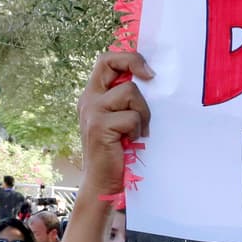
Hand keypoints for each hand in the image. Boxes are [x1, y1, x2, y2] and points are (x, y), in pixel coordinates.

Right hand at [77, 52, 153, 197]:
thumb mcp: (120, 120)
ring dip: (142, 112)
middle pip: (109, 62)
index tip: (147, 72)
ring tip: (137, 131)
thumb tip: (152, 79)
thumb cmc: (118, 153)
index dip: (128, 58)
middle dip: (134, 63)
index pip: (106, 61)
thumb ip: (126, 101)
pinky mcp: (99, 126)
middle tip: (151, 77)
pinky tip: (131, 142)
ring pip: (129, 92)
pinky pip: (131, 117)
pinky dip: (137, 130)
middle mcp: (89, 99)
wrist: (102, 183)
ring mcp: (92, 112)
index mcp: (94, 95)